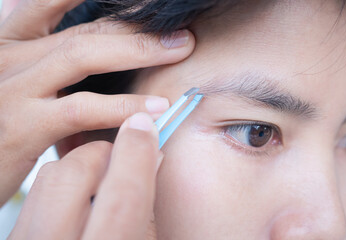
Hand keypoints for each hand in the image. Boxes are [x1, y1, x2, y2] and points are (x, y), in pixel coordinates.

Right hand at [0, 0, 194, 205]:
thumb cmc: (3, 123)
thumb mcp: (23, 85)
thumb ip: (52, 66)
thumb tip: (102, 52)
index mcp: (12, 42)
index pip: (50, 1)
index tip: (140, 0)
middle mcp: (10, 57)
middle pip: (83, 30)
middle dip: (136, 28)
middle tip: (180, 33)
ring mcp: (13, 89)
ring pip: (82, 55)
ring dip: (137, 50)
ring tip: (179, 50)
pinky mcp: (22, 126)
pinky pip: (80, 109)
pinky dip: (122, 106)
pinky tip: (156, 107)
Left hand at [10, 113, 160, 238]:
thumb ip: (145, 209)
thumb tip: (149, 160)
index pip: (121, 195)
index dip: (137, 153)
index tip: (144, 124)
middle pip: (74, 174)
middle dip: (107, 152)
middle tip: (128, 155)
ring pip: (51, 175)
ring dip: (85, 164)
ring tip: (107, 176)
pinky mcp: (18, 236)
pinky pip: (38, 192)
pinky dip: (65, 181)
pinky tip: (83, 195)